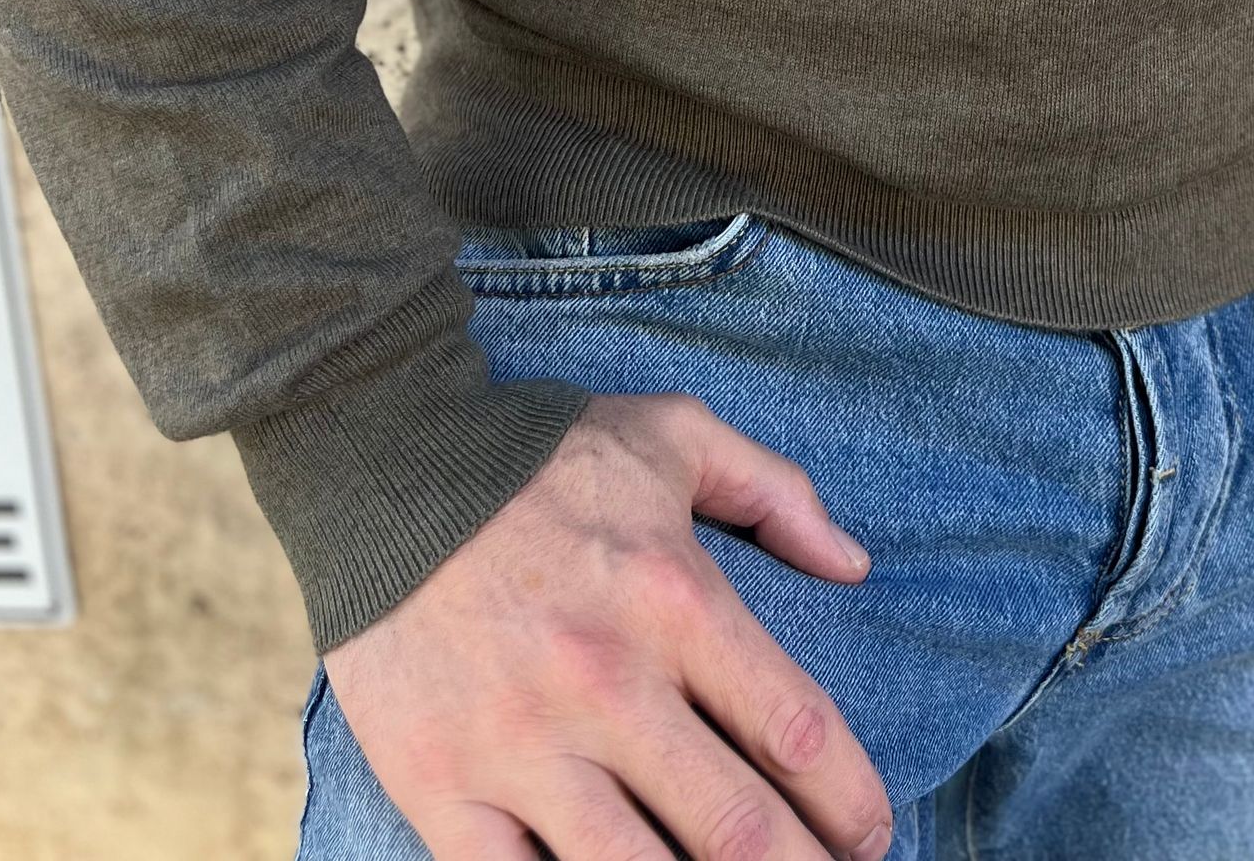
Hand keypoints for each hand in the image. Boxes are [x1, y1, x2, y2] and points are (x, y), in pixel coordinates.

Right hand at [324, 392, 894, 860]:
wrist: (381, 462)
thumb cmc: (538, 451)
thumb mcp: (672, 432)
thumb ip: (774, 491)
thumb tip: (853, 565)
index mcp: (675, 599)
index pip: (795, 731)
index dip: (851, 802)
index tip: (872, 835)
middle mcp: (608, 683)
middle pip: (737, 832)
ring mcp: (522, 747)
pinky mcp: (443, 790)